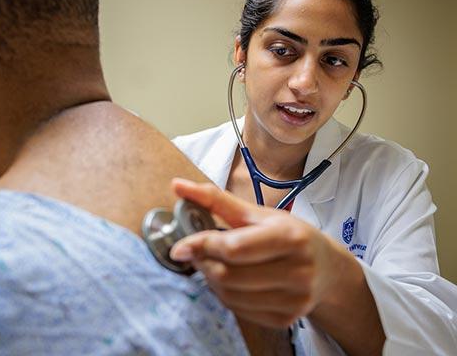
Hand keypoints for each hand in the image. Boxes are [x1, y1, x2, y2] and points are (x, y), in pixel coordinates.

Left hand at [169, 178, 346, 328]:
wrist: (327, 268)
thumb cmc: (288, 234)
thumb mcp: (257, 213)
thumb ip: (216, 199)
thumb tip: (177, 185)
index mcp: (290, 237)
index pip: (235, 248)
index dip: (202, 246)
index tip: (180, 246)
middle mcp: (298, 271)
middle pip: (229, 275)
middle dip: (204, 263)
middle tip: (196, 254)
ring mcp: (295, 299)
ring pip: (231, 296)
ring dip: (211, 280)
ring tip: (212, 265)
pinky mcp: (287, 319)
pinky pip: (240, 311)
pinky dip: (225, 296)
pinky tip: (228, 282)